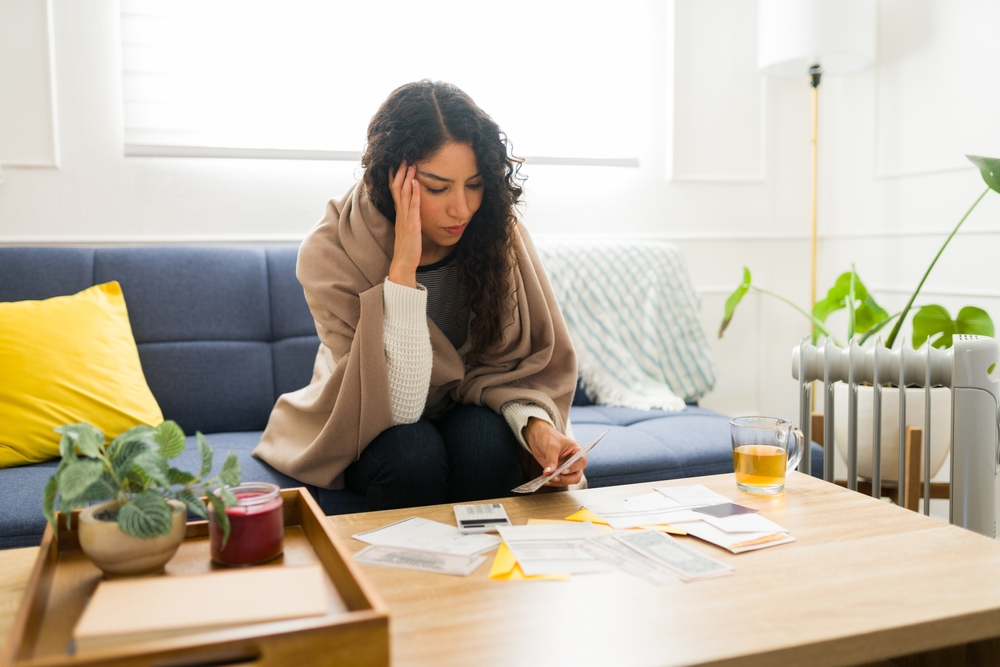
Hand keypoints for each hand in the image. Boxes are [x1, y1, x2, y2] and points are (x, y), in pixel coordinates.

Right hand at [387, 161, 421, 287]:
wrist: (403, 264)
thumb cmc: (408, 249)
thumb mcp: (408, 229)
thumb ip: (409, 218)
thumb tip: (412, 211)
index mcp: (400, 214)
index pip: (395, 190)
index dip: (396, 176)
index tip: (398, 162)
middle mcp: (400, 214)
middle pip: (397, 187)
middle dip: (400, 171)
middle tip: (404, 156)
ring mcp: (405, 218)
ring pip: (403, 193)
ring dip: (407, 177)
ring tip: (410, 163)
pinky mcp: (412, 225)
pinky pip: (412, 206)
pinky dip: (414, 193)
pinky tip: (415, 182)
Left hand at [523, 417, 585, 486]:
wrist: (539, 438)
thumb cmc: (549, 437)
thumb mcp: (551, 446)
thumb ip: (551, 460)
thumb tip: (549, 472)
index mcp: (578, 452)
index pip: (581, 462)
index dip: (574, 468)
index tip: (563, 471)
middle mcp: (575, 462)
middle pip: (576, 475)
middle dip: (566, 479)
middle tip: (554, 477)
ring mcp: (567, 469)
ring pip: (568, 481)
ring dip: (558, 482)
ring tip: (547, 480)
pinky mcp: (559, 473)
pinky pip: (558, 481)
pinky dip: (552, 482)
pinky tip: (545, 481)